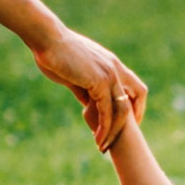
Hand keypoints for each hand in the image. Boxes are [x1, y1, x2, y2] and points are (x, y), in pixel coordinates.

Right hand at [31, 24, 145, 149]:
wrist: (47, 39)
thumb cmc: (55, 53)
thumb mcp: (74, 74)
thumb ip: (84, 89)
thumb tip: (88, 104)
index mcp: (111, 64)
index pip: (134, 86)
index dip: (135, 104)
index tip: (127, 121)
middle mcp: (115, 68)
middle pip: (136, 97)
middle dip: (131, 120)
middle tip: (120, 138)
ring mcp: (109, 74)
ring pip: (122, 109)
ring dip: (114, 131)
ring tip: (103, 146)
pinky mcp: (99, 82)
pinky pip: (106, 111)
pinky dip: (104, 127)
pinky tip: (97, 138)